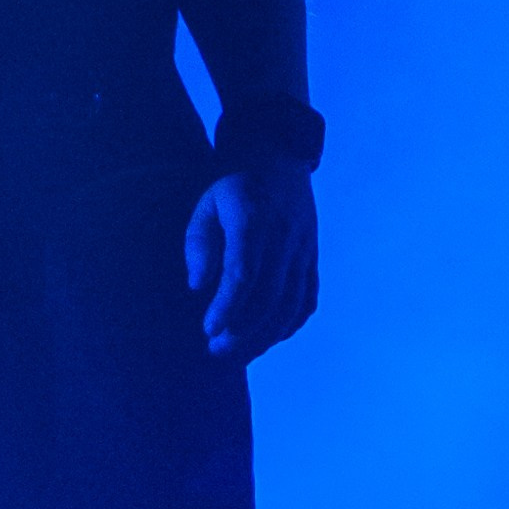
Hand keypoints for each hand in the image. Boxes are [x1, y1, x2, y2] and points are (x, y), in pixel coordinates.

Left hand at [185, 162, 317, 361]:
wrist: (278, 155)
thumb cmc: (232, 183)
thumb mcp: (206, 201)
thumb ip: (198, 241)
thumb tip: (196, 285)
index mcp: (253, 217)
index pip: (243, 273)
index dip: (226, 306)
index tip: (208, 329)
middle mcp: (284, 235)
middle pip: (268, 297)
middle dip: (242, 332)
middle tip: (215, 351)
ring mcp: (303, 248)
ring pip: (290, 305)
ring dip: (264, 337)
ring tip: (236, 354)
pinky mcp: (312, 257)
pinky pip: (307, 300)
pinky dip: (289, 325)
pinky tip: (267, 339)